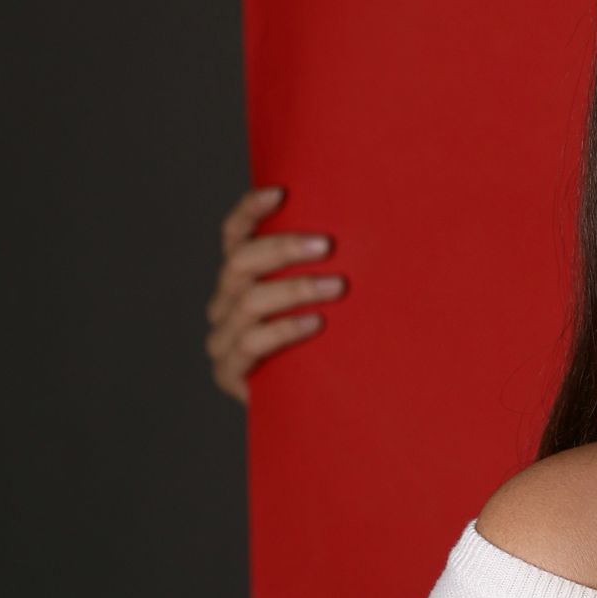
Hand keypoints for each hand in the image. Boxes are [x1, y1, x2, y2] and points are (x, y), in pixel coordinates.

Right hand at [205, 186, 344, 405]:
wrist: (320, 404)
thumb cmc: (331, 337)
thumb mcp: (329, 295)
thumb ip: (328, 265)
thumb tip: (372, 220)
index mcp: (241, 276)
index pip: (234, 234)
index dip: (250, 211)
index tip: (280, 193)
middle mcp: (225, 302)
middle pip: (240, 262)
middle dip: (283, 249)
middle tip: (328, 246)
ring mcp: (223, 337)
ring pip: (248, 301)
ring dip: (295, 288)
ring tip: (337, 286)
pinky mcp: (230, 372)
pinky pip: (251, 343)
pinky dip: (284, 330)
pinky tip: (316, 323)